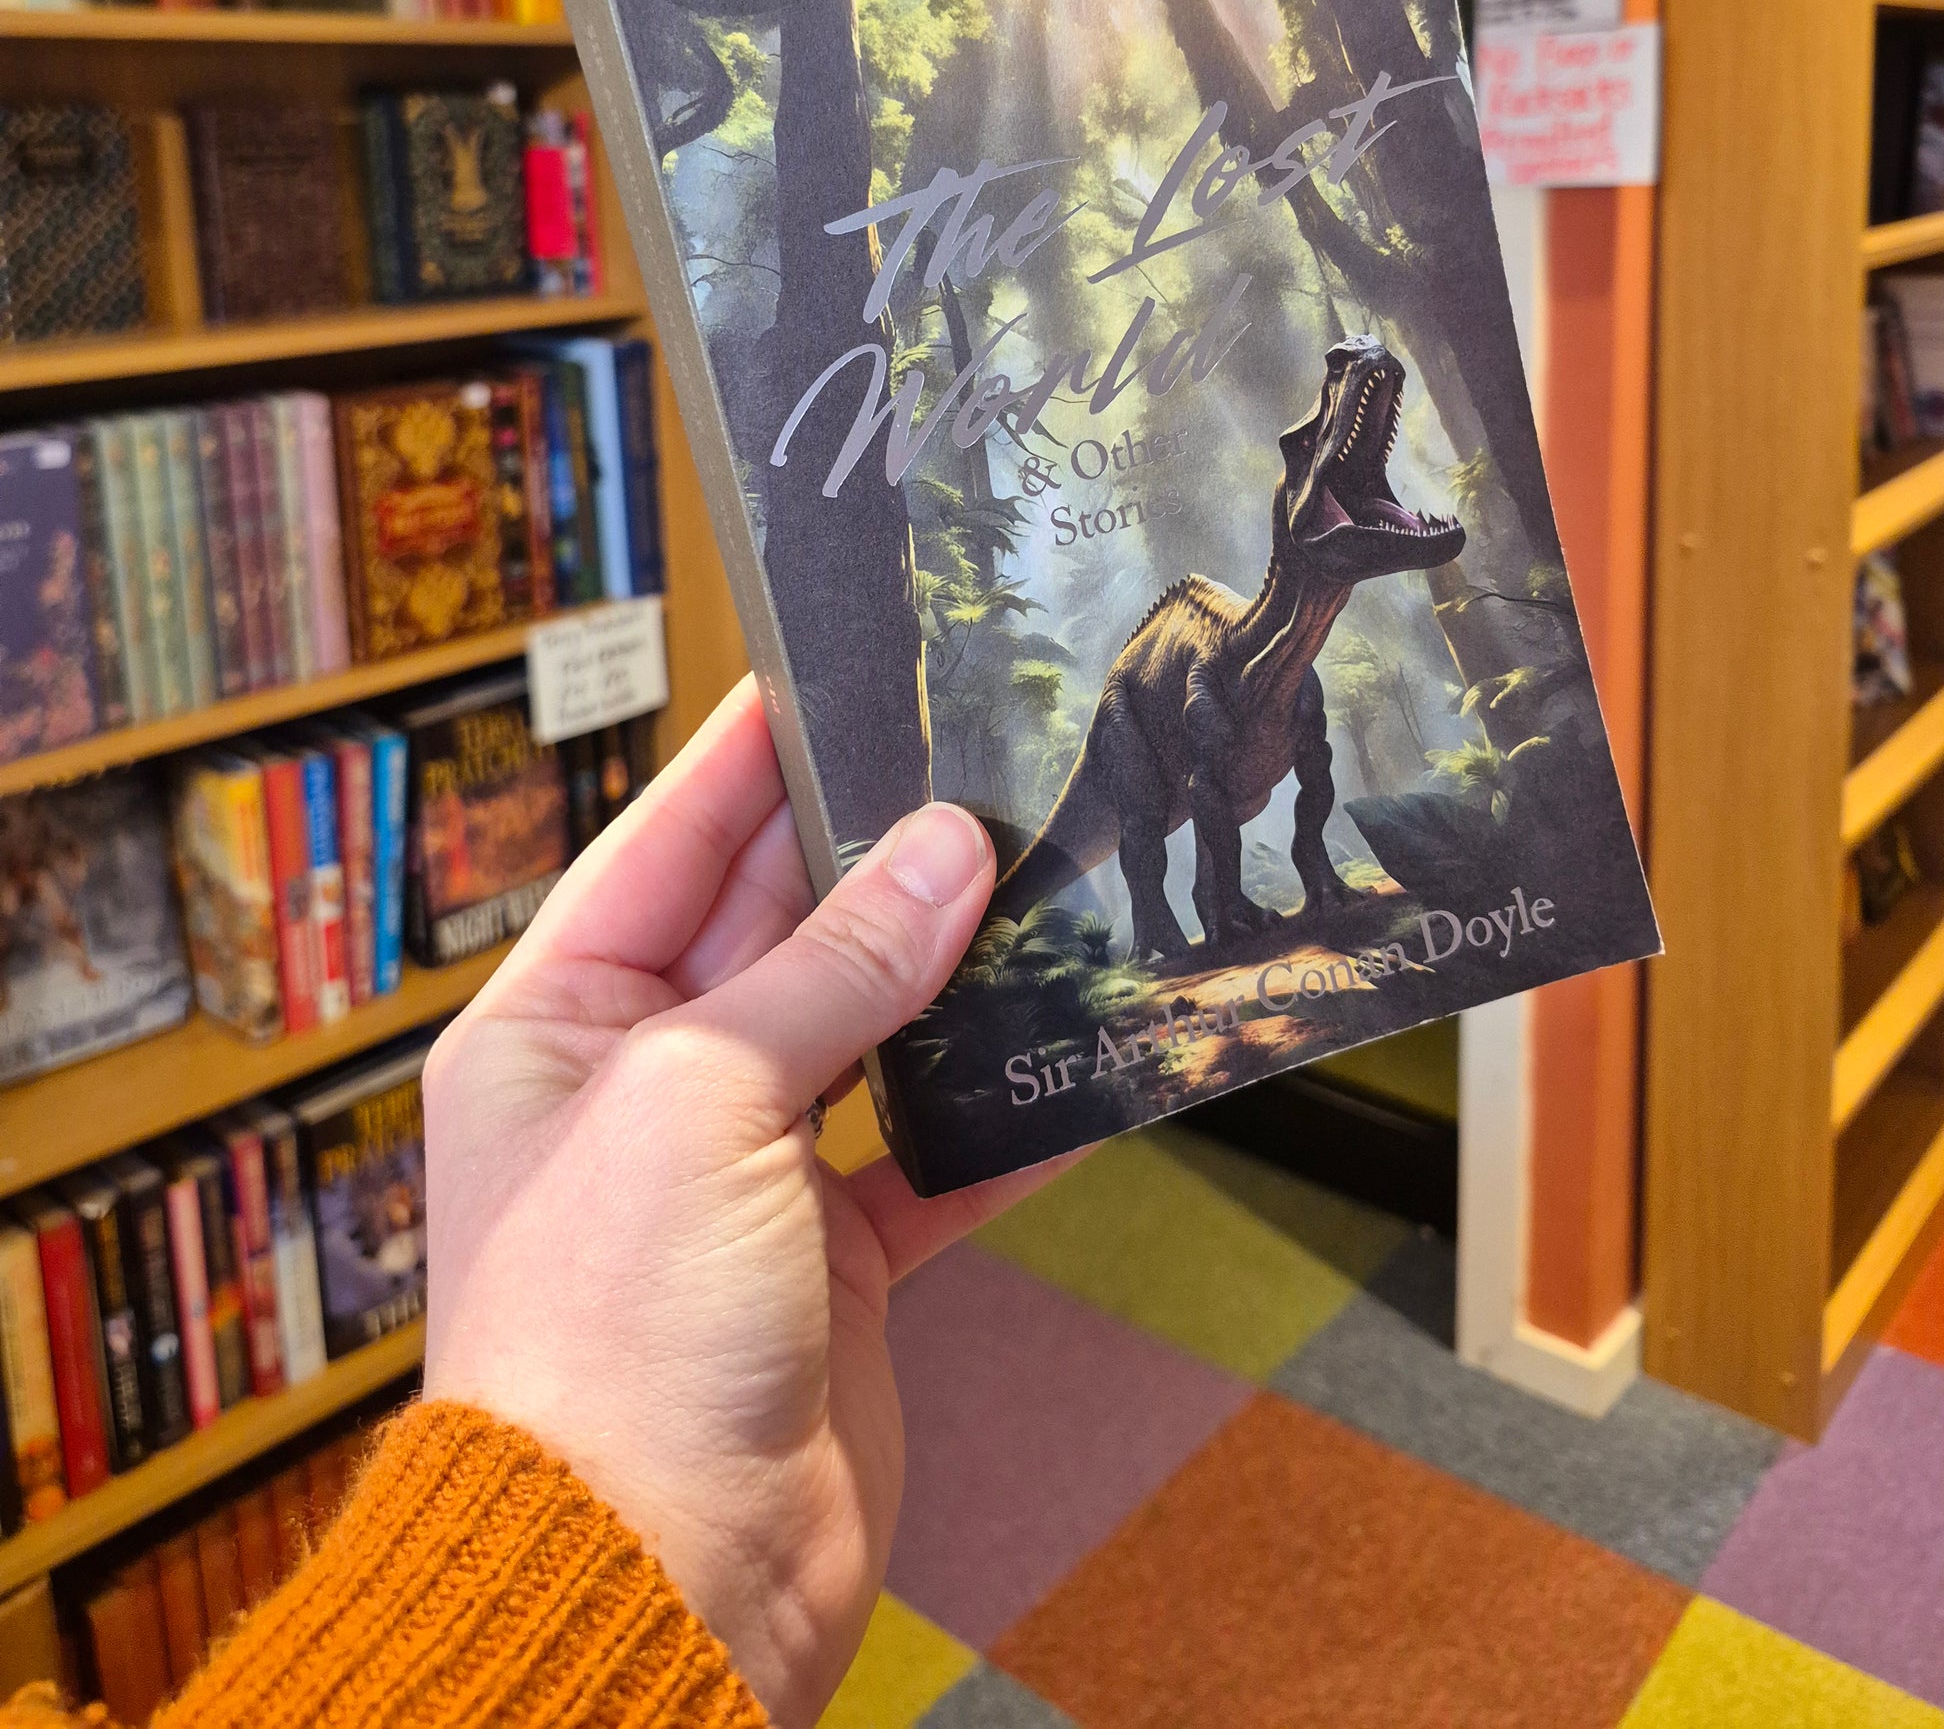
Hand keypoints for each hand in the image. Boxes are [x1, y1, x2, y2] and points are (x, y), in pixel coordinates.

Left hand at [421, 678, 1061, 1725]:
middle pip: (772, 929)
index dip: (743, 759)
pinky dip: (997, 1120)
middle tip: (971, 764)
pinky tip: (1070, 1064)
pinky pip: (929, 1163)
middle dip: (870, 853)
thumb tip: (940, 856)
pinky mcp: (830, 1267)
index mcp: (557, 1031)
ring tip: (1038, 879)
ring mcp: (741, 1180)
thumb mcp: (704, 1102)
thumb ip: (831, 974)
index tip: (824, 674)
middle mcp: (644, 1091)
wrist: (651, 1586)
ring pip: (861, 1034)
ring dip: (944, 974)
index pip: (662, 848)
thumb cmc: (606, 1345)